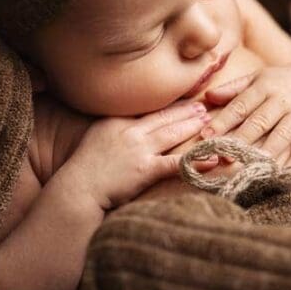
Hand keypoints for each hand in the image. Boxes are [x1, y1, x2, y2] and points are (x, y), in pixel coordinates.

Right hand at [58, 100, 210, 209]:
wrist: (77, 188)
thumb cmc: (83, 169)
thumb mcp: (96, 138)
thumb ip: (114, 130)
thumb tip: (129, 129)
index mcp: (117, 121)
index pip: (149, 110)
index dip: (169, 105)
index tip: (184, 101)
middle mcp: (130, 131)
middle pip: (164, 117)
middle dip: (186, 112)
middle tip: (202, 107)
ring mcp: (139, 149)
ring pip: (173, 133)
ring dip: (192, 126)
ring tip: (208, 121)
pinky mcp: (146, 169)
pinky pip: (176, 163)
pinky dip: (196, 160)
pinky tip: (213, 158)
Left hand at [200, 58, 290, 167]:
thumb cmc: (281, 81)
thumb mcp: (258, 78)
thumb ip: (233, 89)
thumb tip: (208, 96)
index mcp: (264, 86)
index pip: (240, 106)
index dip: (223, 121)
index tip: (206, 136)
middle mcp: (282, 99)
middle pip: (260, 122)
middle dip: (241, 140)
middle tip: (223, 158)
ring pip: (282, 135)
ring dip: (267, 152)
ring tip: (252, 168)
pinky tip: (286, 174)